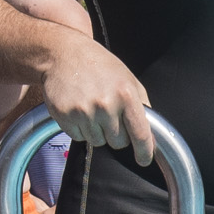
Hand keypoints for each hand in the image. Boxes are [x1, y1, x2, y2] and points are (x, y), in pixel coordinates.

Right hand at [39, 36, 156, 164]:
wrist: (63, 54)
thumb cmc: (98, 65)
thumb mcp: (128, 78)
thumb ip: (141, 104)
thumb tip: (150, 133)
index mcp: (125, 94)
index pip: (140, 134)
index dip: (145, 152)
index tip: (144, 159)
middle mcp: (105, 105)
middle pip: (118, 143)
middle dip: (117, 134)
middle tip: (108, 114)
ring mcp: (84, 112)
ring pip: (98, 142)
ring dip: (97, 131)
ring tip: (92, 108)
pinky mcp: (65, 116)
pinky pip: (79, 138)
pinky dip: (80, 128)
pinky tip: (79, 109)